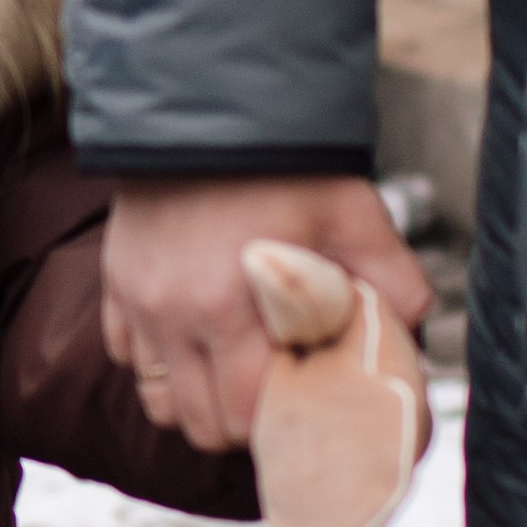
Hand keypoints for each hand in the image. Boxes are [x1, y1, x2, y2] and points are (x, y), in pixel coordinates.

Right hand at [101, 175, 431, 451]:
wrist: (211, 102)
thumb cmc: (288, 163)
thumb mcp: (354, 215)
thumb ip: (392, 280)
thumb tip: (410, 334)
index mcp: (232, 305)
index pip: (246, 414)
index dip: (281, 417)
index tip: (305, 394)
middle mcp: (175, 314)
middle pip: (200, 424)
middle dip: (240, 421)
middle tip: (275, 391)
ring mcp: (138, 303)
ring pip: (158, 404)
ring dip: (197, 400)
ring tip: (232, 373)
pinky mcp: (116, 284)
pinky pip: (127, 358)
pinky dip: (160, 364)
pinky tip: (195, 340)